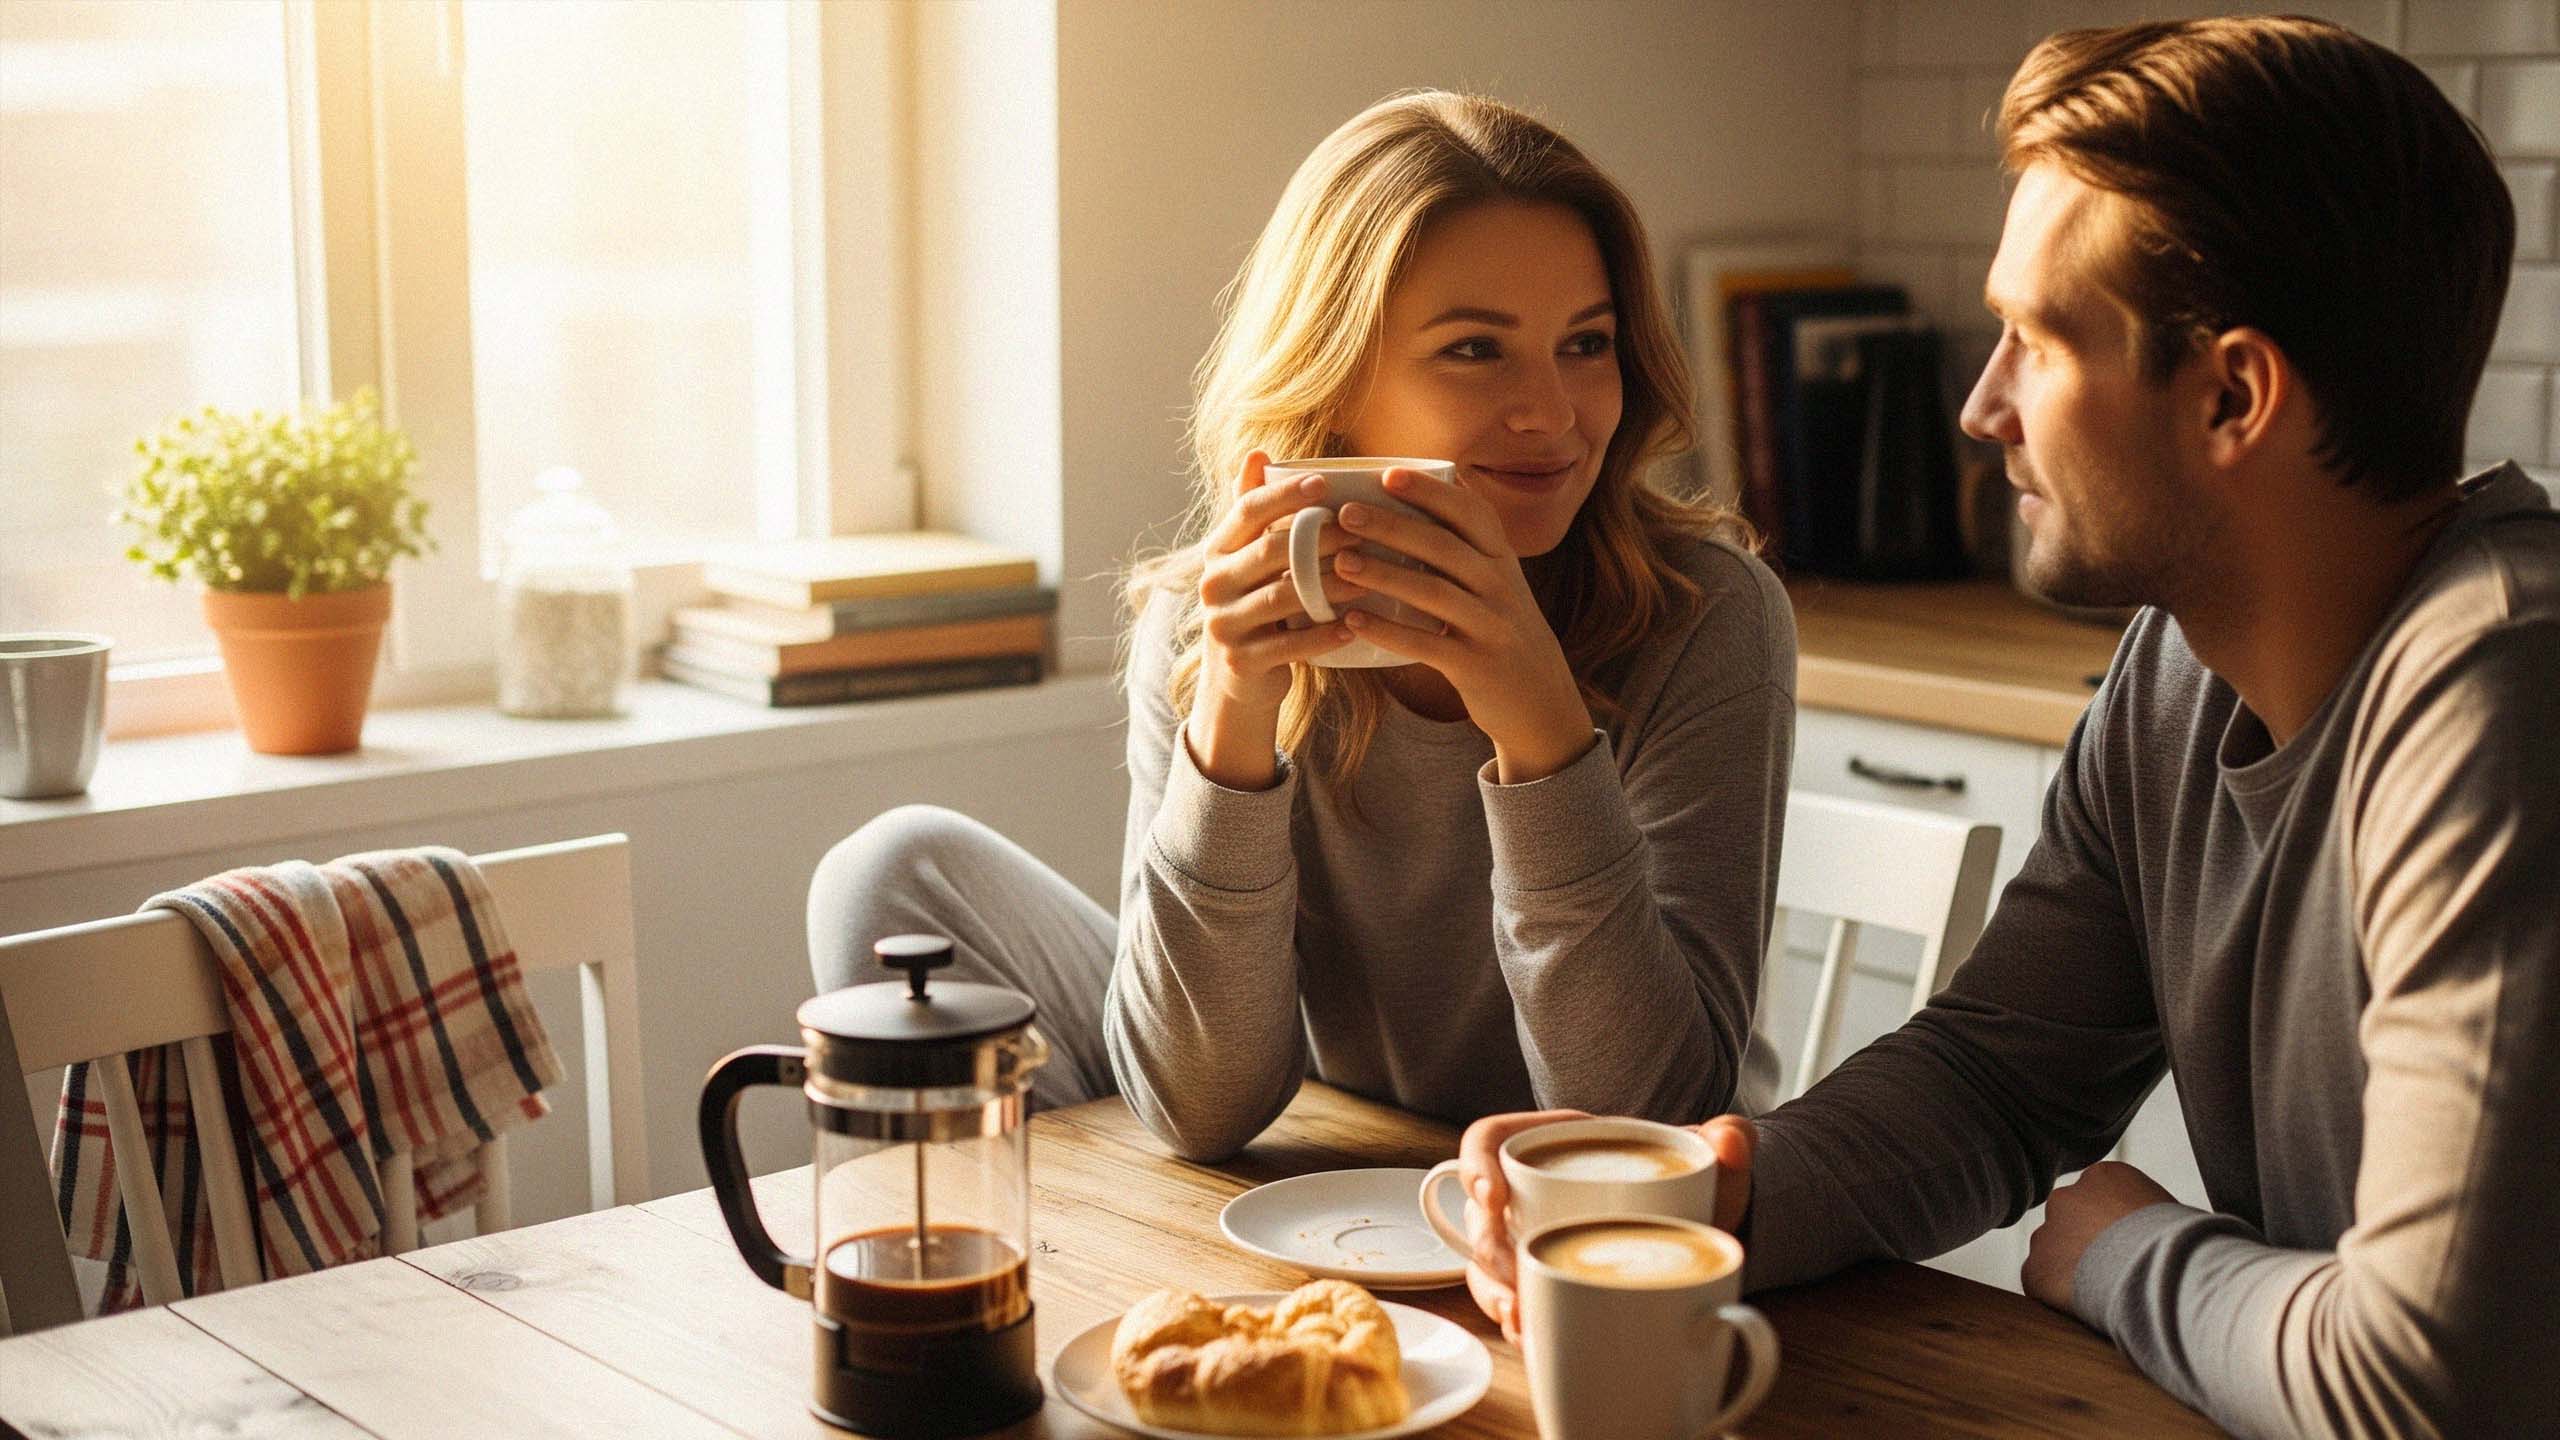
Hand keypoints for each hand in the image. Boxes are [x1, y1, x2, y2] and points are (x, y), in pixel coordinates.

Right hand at [1184, 451, 1364, 787]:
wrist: (1238, 677)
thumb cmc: (1257, 603)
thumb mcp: (1249, 557)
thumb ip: (1255, 510)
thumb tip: (1257, 452)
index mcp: (1217, 550)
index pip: (1247, 511)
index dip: (1283, 494)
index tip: (1324, 481)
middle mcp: (1213, 583)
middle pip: (1270, 551)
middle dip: (1319, 538)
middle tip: (1363, 527)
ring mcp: (1224, 624)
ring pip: (1282, 597)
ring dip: (1329, 585)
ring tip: (1368, 575)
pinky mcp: (1242, 661)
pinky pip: (1289, 645)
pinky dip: (1323, 635)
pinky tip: (1355, 625)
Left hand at [1330, 469, 1592, 782]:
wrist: (1540, 698)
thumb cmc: (1500, 629)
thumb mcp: (1497, 581)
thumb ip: (1467, 544)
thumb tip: (1434, 487)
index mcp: (1501, 559)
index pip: (1470, 513)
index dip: (1430, 492)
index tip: (1387, 475)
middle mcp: (1501, 586)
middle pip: (1445, 547)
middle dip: (1393, 526)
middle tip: (1345, 514)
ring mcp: (1491, 626)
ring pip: (1434, 593)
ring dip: (1385, 575)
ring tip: (1341, 562)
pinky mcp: (1476, 665)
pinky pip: (1428, 645)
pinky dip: (1389, 631)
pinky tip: (1353, 621)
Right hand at [1458, 1111, 1757, 1343]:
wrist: (1701, 1222)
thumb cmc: (1688, 1177)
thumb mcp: (1707, 1153)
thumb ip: (1727, 1137)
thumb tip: (1732, 1142)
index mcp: (1553, 1144)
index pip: (1488, 1139)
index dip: (1476, 1164)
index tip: (1492, 1196)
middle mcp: (1531, 1190)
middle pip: (1479, 1213)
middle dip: (1487, 1253)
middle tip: (1513, 1283)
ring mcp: (1530, 1236)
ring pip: (1484, 1263)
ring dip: (1493, 1294)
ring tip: (1520, 1320)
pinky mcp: (1543, 1277)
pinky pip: (1510, 1296)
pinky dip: (1515, 1320)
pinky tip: (1531, 1338)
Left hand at [2022, 1161, 2175, 1315]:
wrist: (2163, 1271)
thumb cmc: (2185, 1244)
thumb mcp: (2172, 1212)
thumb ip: (2147, 1213)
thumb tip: (2155, 1231)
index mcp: (2104, 1176)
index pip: (2099, 1199)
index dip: (2116, 1227)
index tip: (2133, 1247)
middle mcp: (2067, 1197)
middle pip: (2071, 1221)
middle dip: (2087, 1244)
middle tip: (2116, 1272)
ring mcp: (2047, 1232)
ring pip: (2052, 1251)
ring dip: (2071, 1269)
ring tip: (2107, 1291)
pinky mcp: (2036, 1270)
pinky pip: (2042, 1283)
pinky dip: (2059, 1297)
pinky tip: (2088, 1305)